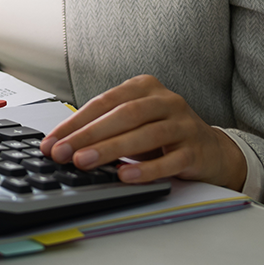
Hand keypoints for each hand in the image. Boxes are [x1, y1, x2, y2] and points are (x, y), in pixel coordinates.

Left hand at [40, 75, 247, 189]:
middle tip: (63, 153)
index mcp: (145, 87)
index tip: (52, 142)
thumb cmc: (163, 136)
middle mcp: (166, 100)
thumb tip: (62, 145)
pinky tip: (126, 176)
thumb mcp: (134, 124)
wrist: (211, 151)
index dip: (75, 122)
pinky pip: (169, 160)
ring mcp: (183, 124)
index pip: (104, 102)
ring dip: (111, 149)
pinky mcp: (195, 150)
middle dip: (88, 135)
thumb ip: (104, 128)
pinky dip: (146, 169)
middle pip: (123, 115)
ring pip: (145, 134)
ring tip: (84, 162)